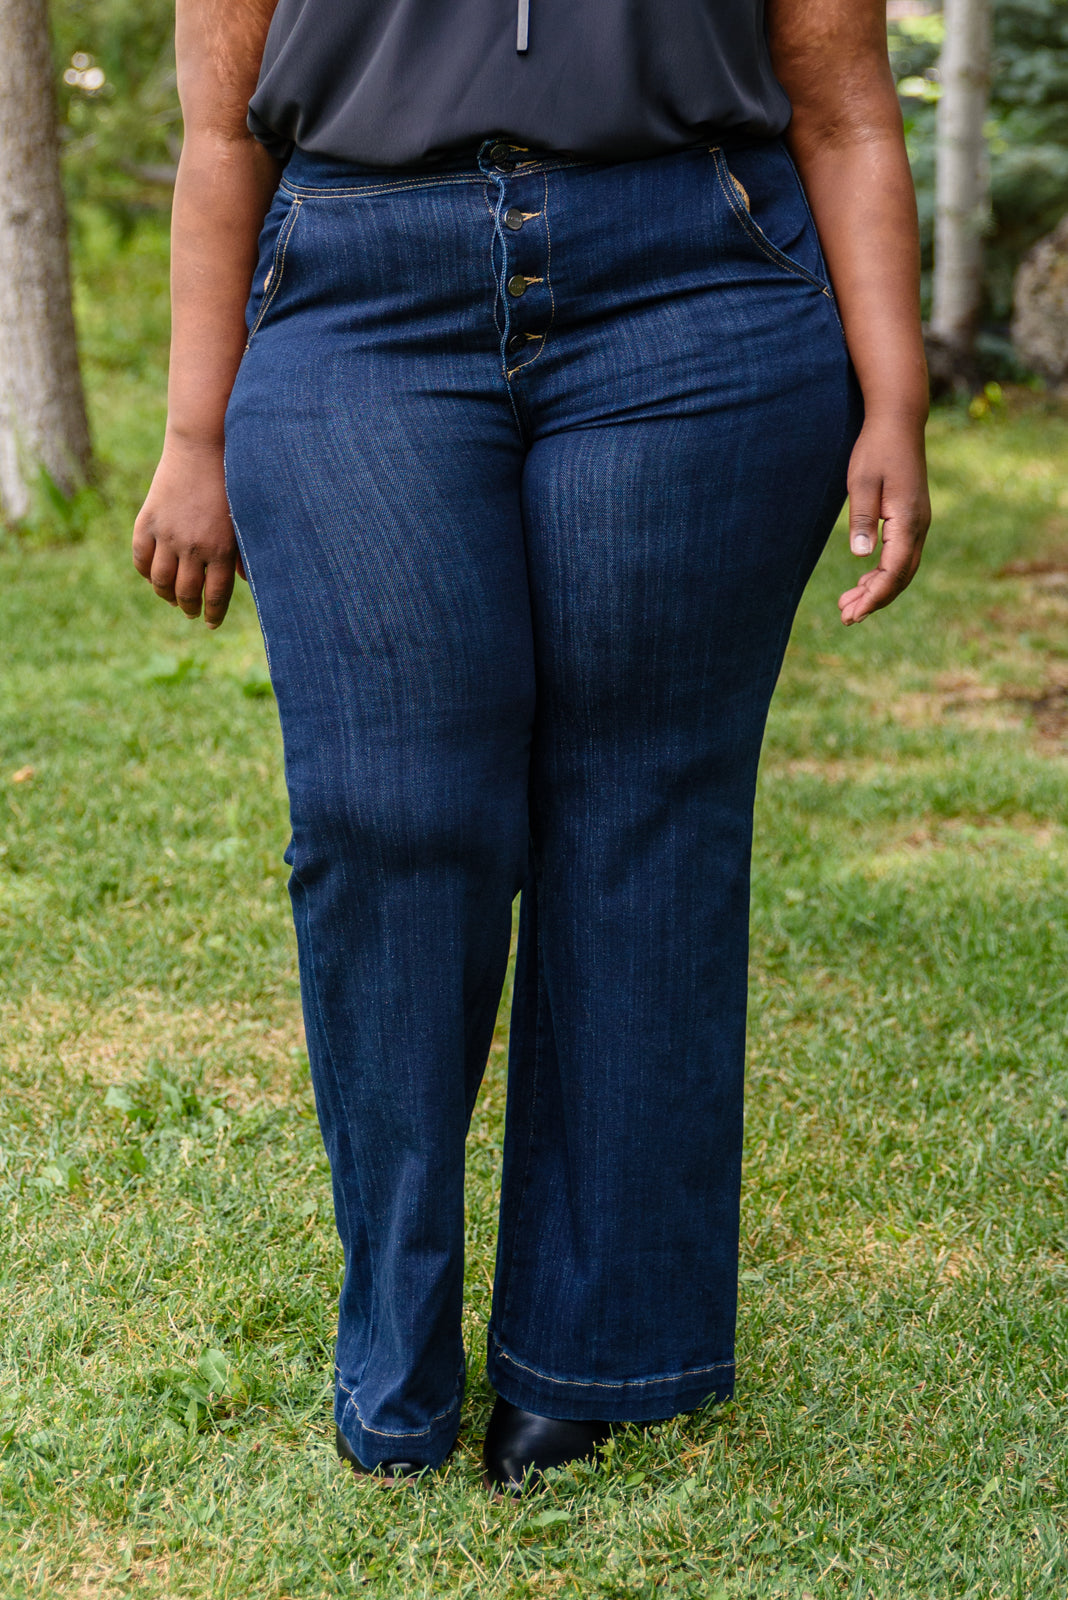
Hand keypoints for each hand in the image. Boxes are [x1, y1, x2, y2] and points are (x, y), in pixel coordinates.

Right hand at [132, 438, 244, 628]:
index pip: (215, 595)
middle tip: (191, 612)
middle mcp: (192, 547)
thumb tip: (243, 582)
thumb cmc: (231, 483)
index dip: (213, 613)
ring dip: (166, 595)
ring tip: (172, 598)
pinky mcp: (148, 521)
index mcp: (220, 550)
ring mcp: (167, 535)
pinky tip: (152, 576)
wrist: (202, 448)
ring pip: (160, 581)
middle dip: (189, 608)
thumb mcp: (243, 520)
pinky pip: (140, 557)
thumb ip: (242, 552)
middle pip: (186, 593)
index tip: (211, 622)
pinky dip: (145, 571)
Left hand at [838, 414, 929, 625]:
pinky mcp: (911, 519)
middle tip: (845, 618)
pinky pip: (901, 556)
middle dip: (874, 601)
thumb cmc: (876, 449)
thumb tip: (861, 557)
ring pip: (902, 569)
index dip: (873, 598)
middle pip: (900, 577)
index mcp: (908, 520)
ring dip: (877, 590)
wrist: (899, 422)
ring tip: (848, 606)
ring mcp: (918, 523)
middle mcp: (919, 526)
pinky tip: (863, 582)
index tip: (852, 615)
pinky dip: (882, 574)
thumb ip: (862, 519)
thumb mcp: (862, 482)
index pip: (893, 572)